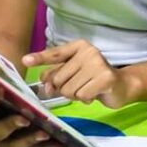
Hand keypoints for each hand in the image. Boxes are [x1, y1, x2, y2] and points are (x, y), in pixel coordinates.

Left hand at [24, 40, 141, 107]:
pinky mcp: (105, 78)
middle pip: (59, 78)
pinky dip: (86, 99)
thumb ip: (57, 76)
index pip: (55, 54)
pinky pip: (82, 96)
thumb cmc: (94, 79)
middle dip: (64, 88)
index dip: (39, 58)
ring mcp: (97, 63)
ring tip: (88, 89)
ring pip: (69, 89)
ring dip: (76, 95)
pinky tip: (95, 94)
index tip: (25, 61)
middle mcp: (88, 52)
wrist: (122, 86)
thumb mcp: (74, 74)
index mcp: (79, 47)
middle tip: (78, 86)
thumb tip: (45, 86)